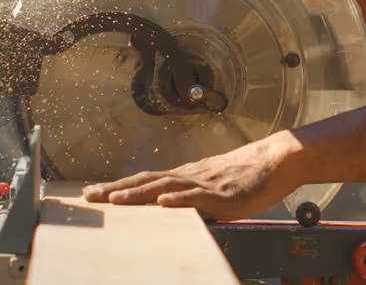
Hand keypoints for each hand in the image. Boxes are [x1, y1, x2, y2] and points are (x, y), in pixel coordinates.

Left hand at [82, 132, 304, 221]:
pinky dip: (179, 199)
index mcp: (187, 177)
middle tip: (89, 195)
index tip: (95, 191)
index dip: (120, 186)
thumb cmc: (249, 174)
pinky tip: (163, 202)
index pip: (146, 180)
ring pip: (166, 187)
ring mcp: (206, 184)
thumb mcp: (215, 185)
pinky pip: (198, 198)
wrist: (277, 160)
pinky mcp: (224, 195)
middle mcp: (191, 177)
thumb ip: (193, 195)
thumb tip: (171, 205)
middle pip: (147, 181)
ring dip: (138, 193)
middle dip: (117, 189)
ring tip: (115, 199)